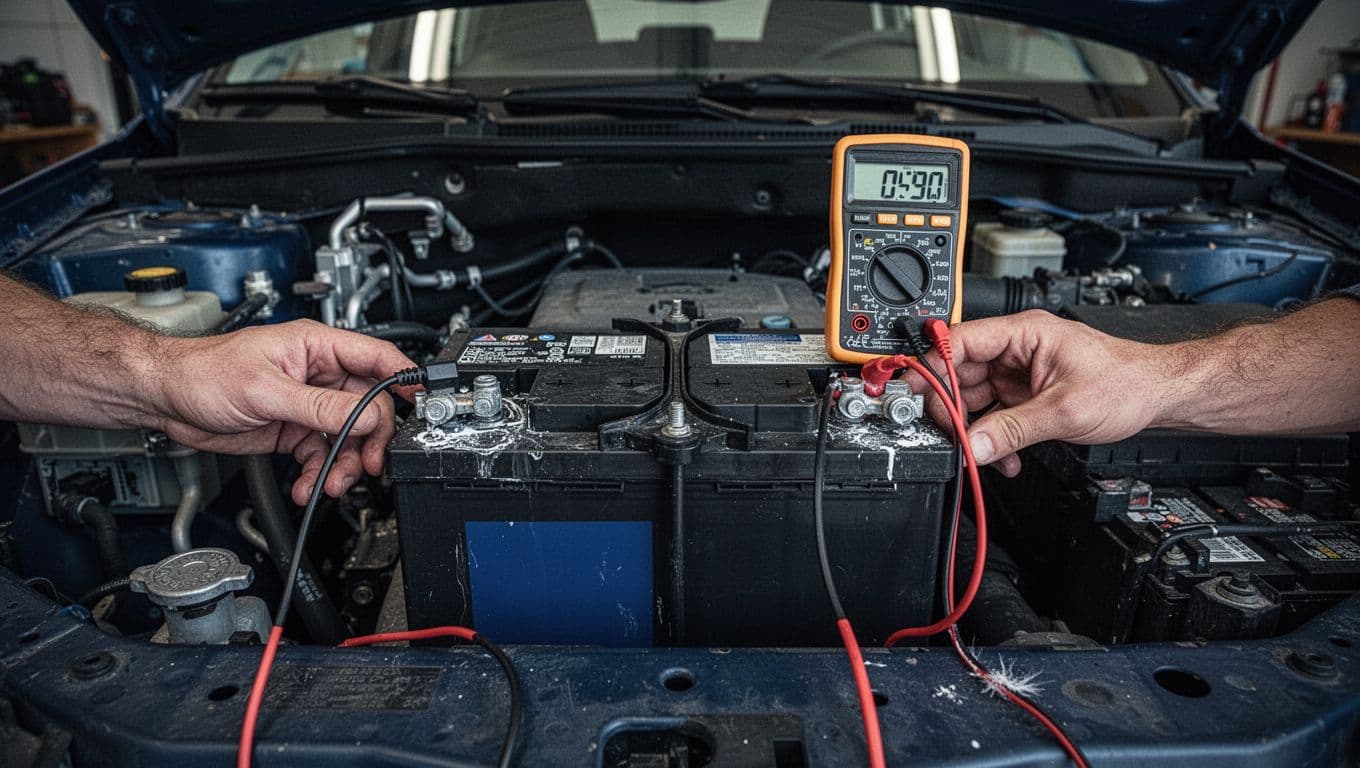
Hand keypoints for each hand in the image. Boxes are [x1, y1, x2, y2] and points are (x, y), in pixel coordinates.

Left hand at [148, 320, 416, 503]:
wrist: (165, 398)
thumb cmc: (203, 373)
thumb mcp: (266, 390)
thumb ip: (320, 405)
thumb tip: (365, 414)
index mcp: (317, 347)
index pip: (377, 358)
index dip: (404, 380)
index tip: (422, 405)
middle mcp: (319, 374)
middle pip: (368, 407)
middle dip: (368, 440)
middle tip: (365, 463)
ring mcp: (308, 403)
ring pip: (348, 436)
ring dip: (343, 464)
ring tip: (331, 483)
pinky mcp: (294, 429)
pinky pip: (322, 454)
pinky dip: (320, 473)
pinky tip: (310, 485)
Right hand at [906, 311, 1167, 476]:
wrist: (1157, 396)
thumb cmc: (1126, 383)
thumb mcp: (1064, 410)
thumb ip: (1013, 429)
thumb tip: (972, 445)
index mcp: (1023, 333)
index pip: (959, 341)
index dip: (932, 367)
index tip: (914, 393)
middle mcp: (1015, 349)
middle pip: (958, 374)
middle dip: (952, 409)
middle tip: (952, 436)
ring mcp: (1018, 373)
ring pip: (972, 399)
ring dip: (974, 430)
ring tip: (982, 453)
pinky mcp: (1023, 394)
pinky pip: (992, 416)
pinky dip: (992, 438)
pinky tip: (1003, 456)